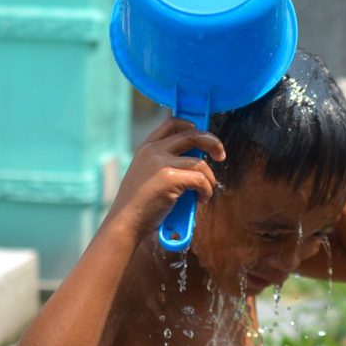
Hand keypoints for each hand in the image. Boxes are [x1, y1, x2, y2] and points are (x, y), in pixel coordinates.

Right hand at [106, 118, 225, 235]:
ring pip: (200, 162)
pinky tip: (201, 199)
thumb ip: (165, 163)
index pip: (172, 123)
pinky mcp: (169, 178)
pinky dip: (206, 191)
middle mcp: (153, 150)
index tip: (203, 135)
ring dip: (210, 178)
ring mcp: (160, 163)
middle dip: (212, 142)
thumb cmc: (139, 205)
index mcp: (146, 148)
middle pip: (191, 134)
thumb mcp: (147, 175)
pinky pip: (200, 180)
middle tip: (221, 155)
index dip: (192, 126)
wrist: (125, 222)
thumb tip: (197, 159)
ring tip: (205, 192)